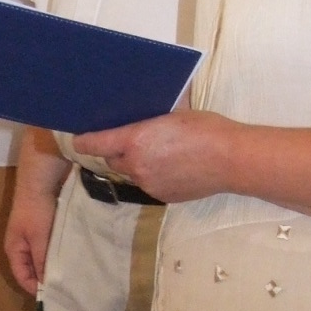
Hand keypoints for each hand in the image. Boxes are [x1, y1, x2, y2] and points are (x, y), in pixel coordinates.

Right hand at [4, 183, 58, 294]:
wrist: (40, 181)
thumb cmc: (36, 211)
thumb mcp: (39, 239)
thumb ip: (42, 261)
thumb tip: (47, 283)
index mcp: (14, 249)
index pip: (22, 277)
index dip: (35, 288)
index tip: (52, 296)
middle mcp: (21, 246)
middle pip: (31, 269)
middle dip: (45, 278)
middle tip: (63, 288)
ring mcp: (31, 237)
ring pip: (41, 259)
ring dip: (52, 266)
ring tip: (68, 276)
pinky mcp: (43, 229)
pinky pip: (48, 248)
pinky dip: (56, 254)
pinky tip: (69, 258)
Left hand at [73, 110, 235, 202]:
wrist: (232, 160)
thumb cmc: (205, 129)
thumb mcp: (173, 114)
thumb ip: (148, 120)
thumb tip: (136, 119)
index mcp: (135, 140)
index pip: (95, 143)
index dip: (84, 140)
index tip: (79, 139)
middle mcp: (136, 165)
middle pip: (112, 160)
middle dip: (117, 152)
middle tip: (132, 141)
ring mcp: (148, 184)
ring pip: (131, 174)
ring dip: (137, 165)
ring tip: (160, 155)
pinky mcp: (162, 197)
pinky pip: (149, 185)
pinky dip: (153, 177)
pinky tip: (173, 168)